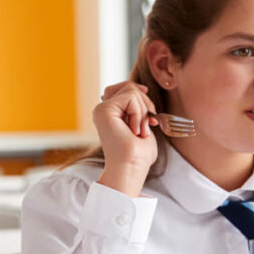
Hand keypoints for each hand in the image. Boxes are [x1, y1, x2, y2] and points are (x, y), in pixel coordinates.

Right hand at [94, 81, 158, 196]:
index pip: (125, 89)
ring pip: (132, 91)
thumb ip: (138, 106)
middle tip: (147, 125)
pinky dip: (139, 113)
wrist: (131, 166)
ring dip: (143, 111)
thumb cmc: (138, 153)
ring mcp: (101, 109)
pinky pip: (131, 97)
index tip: (151, 113)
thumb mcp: (141, 123)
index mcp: (109, 114)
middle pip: (128, 86)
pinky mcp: (104, 110)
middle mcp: (102, 110)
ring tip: (139, 131)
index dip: (141, 95)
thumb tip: (141, 88)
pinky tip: (134, 130)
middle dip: (145, 102)